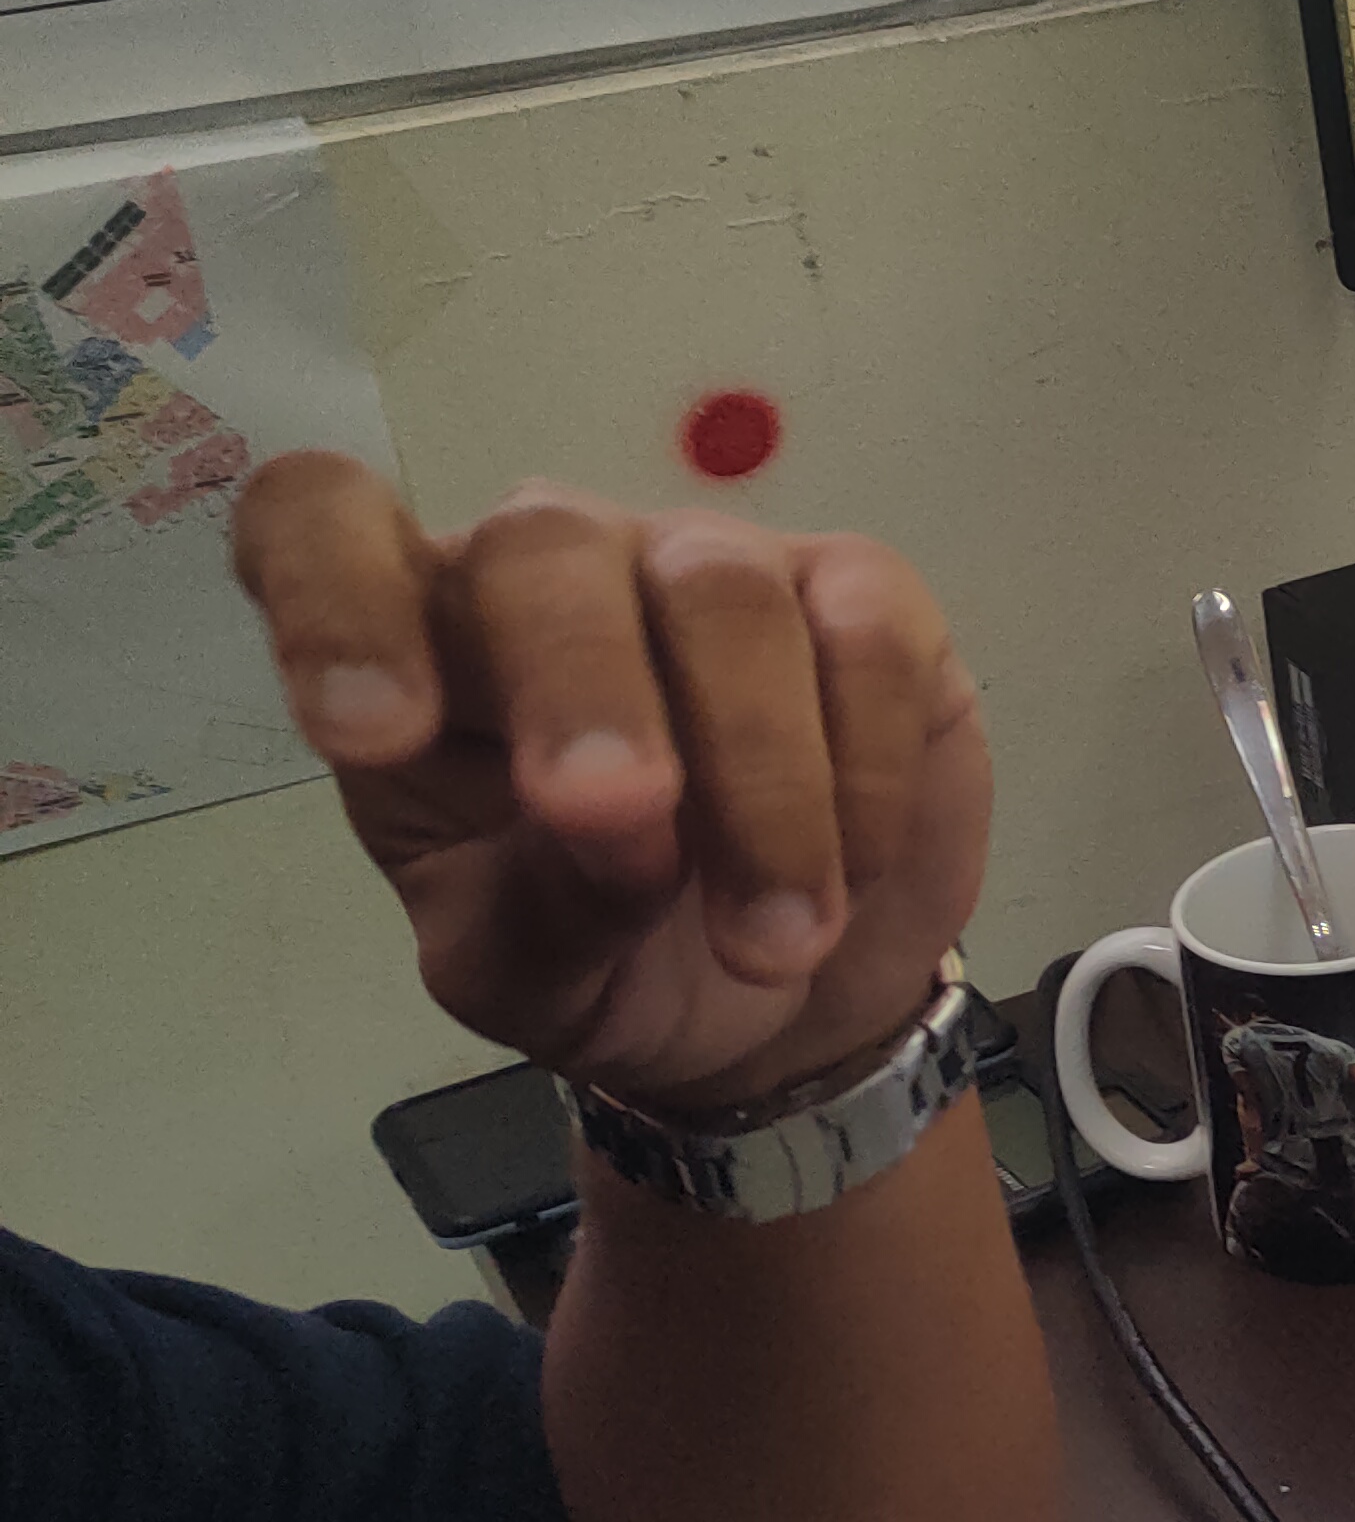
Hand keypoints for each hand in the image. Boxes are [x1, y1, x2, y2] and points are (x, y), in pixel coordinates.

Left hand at [233, 456, 988, 1110]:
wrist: (795, 998)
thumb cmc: (615, 960)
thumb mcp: (527, 980)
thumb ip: (537, 912)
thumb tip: (625, 832)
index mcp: (422, 648)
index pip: (322, 523)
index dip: (334, 598)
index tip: (373, 734)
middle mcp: (553, 574)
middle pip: (541, 547)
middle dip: (578, 685)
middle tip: (613, 819)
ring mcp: (709, 565)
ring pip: (721, 591)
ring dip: (757, 780)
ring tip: (773, 943)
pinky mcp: (861, 591)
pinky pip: (865, 631)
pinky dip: (864, 772)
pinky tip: (850, 873)